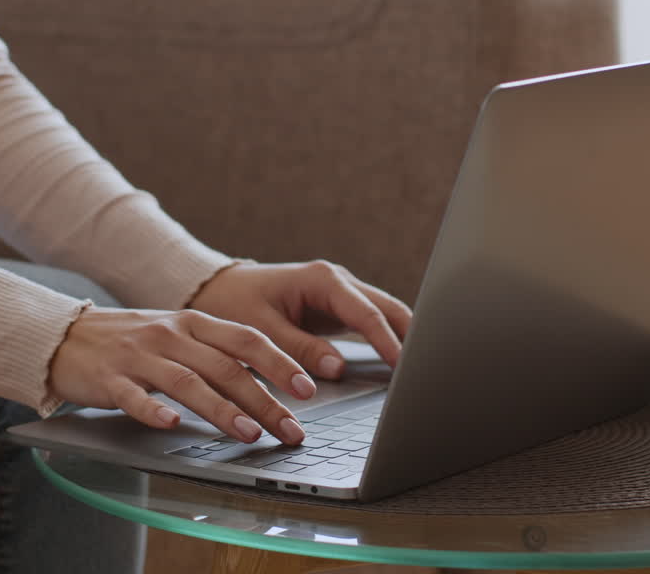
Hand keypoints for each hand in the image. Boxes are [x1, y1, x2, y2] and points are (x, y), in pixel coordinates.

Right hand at [48, 307, 316, 443]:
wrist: (65, 336)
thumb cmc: (132, 341)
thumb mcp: (178, 336)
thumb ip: (216, 353)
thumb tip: (268, 383)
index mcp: (193, 322)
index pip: (247, 339)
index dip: (280, 363)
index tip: (308, 389)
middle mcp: (170, 335)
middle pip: (225, 366)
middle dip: (264, 401)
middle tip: (290, 430)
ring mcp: (139, 356)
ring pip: (188, 382)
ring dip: (222, 410)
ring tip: (249, 434)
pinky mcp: (108, 379)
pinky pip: (133, 397)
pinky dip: (153, 411)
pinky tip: (171, 426)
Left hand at [188, 260, 411, 379]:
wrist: (220, 290)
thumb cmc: (235, 304)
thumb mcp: (261, 329)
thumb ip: (299, 349)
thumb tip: (336, 369)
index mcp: (322, 280)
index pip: (367, 314)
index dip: (389, 342)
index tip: (405, 367)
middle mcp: (338, 281)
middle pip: (389, 308)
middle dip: (412, 336)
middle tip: (429, 370)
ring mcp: (342, 294)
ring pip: (387, 313)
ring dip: (405, 338)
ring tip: (424, 370)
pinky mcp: (340, 308)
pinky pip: (374, 322)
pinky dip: (390, 340)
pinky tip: (402, 364)